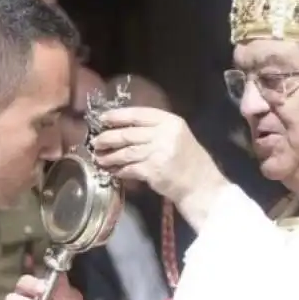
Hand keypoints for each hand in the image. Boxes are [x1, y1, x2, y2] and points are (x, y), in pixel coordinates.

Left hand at [91, 107, 227, 202]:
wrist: (202, 185)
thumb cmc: (190, 161)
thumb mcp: (178, 137)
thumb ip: (155, 130)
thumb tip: (124, 128)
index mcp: (172, 122)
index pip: (139, 114)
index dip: (118, 116)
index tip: (103, 118)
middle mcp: (165, 134)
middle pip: (128, 133)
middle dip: (109, 137)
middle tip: (96, 141)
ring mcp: (159, 152)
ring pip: (126, 152)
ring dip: (110, 156)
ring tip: (100, 158)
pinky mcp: (153, 170)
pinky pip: (129, 168)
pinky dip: (119, 170)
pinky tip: (114, 172)